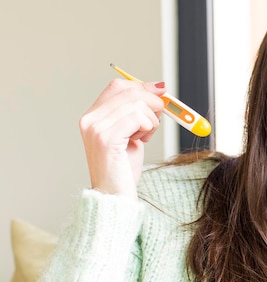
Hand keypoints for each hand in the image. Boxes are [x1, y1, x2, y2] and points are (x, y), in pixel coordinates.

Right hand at [79, 79, 165, 197]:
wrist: (115, 195)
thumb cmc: (124, 168)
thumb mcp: (134, 132)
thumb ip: (140, 110)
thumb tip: (159, 87)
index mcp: (93, 116)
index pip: (118, 86)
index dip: (142, 86)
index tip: (161, 92)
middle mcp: (90, 119)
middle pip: (130, 91)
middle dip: (153, 103)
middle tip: (156, 121)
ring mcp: (95, 128)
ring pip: (137, 103)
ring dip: (151, 120)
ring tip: (143, 137)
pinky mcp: (106, 138)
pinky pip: (138, 117)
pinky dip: (148, 127)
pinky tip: (141, 141)